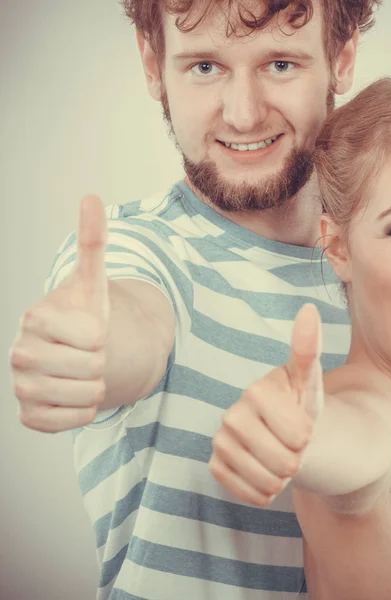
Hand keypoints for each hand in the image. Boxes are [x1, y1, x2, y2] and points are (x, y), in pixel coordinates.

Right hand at [10, 195, 109, 431]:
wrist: (73, 351)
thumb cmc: (84, 314)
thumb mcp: (92, 280)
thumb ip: (92, 242)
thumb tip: (92, 197)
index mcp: (35, 318)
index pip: (94, 337)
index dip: (102, 334)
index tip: (89, 328)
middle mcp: (20, 352)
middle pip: (92, 368)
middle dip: (101, 361)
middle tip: (87, 353)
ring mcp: (20, 386)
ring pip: (86, 396)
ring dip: (96, 386)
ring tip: (82, 371)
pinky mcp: (28, 415)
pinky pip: (72, 422)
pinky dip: (84, 411)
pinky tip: (73, 393)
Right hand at [209, 303, 322, 505]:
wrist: (281, 431)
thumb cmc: (299, 404)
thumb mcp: (309, 381)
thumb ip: (308, 348)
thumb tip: (309, 308)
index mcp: (256, 390)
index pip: (300, 436)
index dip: (308, 435)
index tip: (300, 421)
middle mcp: (231, 414)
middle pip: (285, 464)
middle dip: (297, 458)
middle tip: (291, 442)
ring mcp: (220, 441)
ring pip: (269, 483)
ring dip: (283, 477)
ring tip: (278, 454)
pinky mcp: (215, 466)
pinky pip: (250, 495)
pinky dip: (265, 490)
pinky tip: (263, 469)